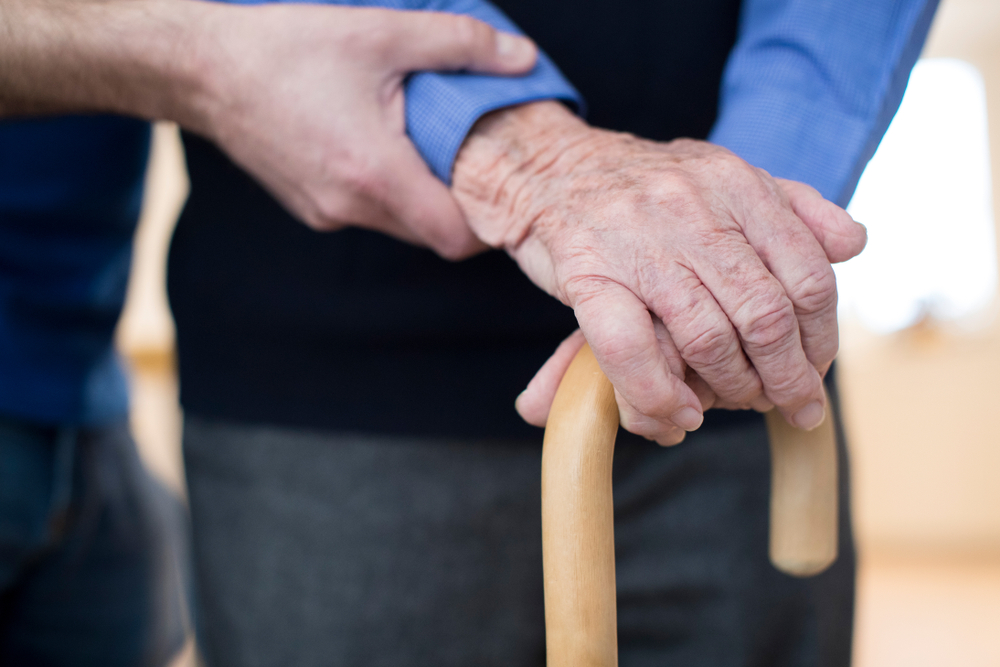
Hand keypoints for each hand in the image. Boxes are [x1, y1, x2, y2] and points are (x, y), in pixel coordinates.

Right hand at [0, 0, 536, 258]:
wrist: (200, 69)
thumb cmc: (284, 49)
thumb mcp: (382, 33)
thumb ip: (460, 45)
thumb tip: (523, 59)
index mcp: (374, 174)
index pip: (456, 238)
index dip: (491, 224)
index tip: (506, 189)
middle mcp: (350, 209)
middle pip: (432, 234)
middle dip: (461, 204)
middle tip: (479, 158)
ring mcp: (326, 215)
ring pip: (401, 225)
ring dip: (424, 195)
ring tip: (432, 144)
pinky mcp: (310, 208)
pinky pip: (368, 214)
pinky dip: (390, 190)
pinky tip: (388, 144)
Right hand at [452, 102, 866, 442]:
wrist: (551, 167)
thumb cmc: (644, 186)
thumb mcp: (724, 176)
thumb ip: (794, 206)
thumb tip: (854, 244)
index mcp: (736, 184)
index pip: (807, 273)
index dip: (821, 335)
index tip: (816, 368)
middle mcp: (693, 209)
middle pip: (765, 313)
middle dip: (789, 376)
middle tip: (793, 405)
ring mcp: (639, 244)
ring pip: (706, 338)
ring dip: (732, 389)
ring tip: (736, 406)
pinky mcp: (588, 275)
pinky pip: (632, 350)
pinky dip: (660, 394)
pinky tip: (680, 414)